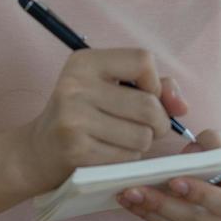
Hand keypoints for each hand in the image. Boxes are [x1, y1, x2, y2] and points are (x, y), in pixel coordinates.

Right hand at [21, 49, 187, 190]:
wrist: (38, 151)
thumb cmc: (82, 116)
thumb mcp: (109, 88)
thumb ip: (153, 87)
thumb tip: (182, 106)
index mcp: (85, 61)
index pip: (143, 61)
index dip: (155, 84)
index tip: (146, 96)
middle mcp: (76, 86)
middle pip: (148, 105)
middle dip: (158, 123)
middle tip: (146, 129)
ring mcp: (74, 119)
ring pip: (142, 136)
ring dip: (141, 144)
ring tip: (121, 141)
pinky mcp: (76, 150)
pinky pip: (126, 158)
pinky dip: (127, 159)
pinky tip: (109, 155)